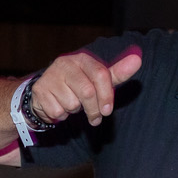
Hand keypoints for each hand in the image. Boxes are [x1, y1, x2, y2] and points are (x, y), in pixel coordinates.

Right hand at [29, 46, 143, 126]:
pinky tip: (59, 106)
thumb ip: (117, 72)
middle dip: (93, 110)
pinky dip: (62, 115)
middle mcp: (65, 63)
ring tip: (72, 104)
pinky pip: (58, 111)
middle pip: (87, 92)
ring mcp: (51, 76)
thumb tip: (137, 59)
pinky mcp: (40, 90)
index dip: (107, 95)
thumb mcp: (98, 79)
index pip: (101, 74)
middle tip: (95, 118)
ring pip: (71, 103)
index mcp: (82, 59)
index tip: (108, 111)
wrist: (47, 92)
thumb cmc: (79, 85)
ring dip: (75, 111)